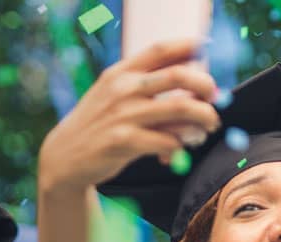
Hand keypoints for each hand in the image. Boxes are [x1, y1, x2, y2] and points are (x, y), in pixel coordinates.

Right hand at [36, 39, 220, 193]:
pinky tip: (176, 151)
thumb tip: (189, 82)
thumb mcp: (112, 95)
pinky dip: (180, 146)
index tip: (206, 48)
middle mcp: (123, 89)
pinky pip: (168, 141)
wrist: (65, 156)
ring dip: (202, 120)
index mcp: (121, 72)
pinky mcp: (124, 142)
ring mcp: (123, 115)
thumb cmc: (98, 124)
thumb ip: (143, 85)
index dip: (188, 45)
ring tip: (205, 129)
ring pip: (181, 109)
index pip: (160, 49)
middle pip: (179, 76)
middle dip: (206, 86)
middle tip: (215, 99)